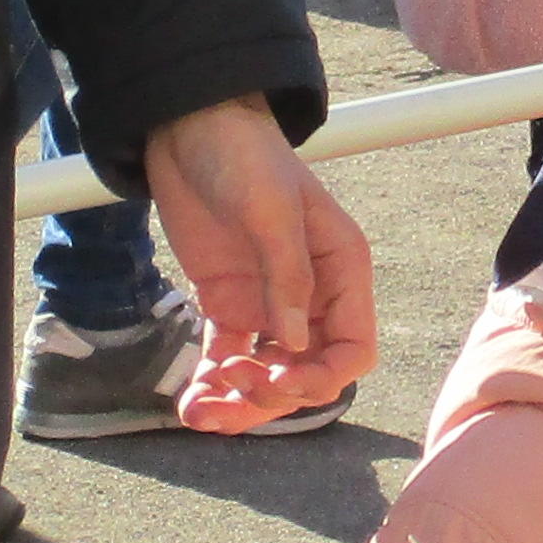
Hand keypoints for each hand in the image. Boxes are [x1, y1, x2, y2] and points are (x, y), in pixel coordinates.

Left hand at [146, 96, 376, 428]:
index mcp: (341, 271)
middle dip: (272, 393)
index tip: (280, 381)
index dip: (323, 378)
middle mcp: (311, 295)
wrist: (189, 127)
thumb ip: (286, 277)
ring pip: (267, 373)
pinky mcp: (228, 303)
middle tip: (230, 382)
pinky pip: (228, 357)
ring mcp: (268, 303)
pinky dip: (212, 383)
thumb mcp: (270, 210)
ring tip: (199, 415)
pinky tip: (190, 403)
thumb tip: (293, 345)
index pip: (353, 348)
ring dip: (238, 402)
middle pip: (307, 372)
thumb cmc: (244, 155)